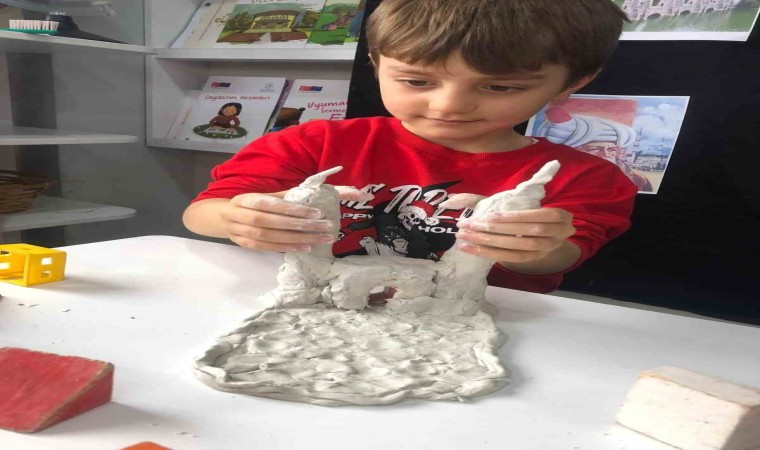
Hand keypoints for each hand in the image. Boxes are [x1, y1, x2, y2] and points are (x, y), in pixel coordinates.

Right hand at [221, 187, 372, 252]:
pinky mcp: (244, 245)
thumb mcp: (265, 196)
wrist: (222, 218)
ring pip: (270, 237)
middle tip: (325, 227)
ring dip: (297, 239)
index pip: (271, 204)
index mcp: (246, 199)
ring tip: (320, 239)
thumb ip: (287, 195)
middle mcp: (240, 215)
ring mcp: (240, 232)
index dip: (293, 209)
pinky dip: (287, 248)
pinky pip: (267, 248)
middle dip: (300, 225)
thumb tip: (316, 192)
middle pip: (272, 222)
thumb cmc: (251, 205)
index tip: (317, 212)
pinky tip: (305, 247)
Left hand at [455, 208, 574, 263]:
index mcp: (560, 217)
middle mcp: (557, 235)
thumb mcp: (531, 203)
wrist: (551, 234)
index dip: (515, 217)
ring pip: (517, 248)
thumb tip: (472, 194)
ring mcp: (545, 250)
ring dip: (488, 243)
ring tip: (465, 237)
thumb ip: (512, 198)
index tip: (490, 215)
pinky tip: (471, 249)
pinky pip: (510, 259)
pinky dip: (489, 253)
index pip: (538, 216)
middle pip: (526, 234)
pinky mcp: (533, 259)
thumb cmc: (535, 213)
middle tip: (469, 225)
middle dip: (496, 229)